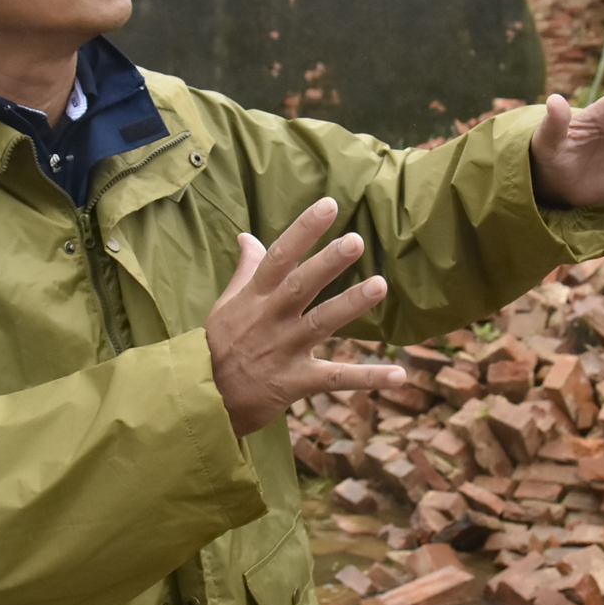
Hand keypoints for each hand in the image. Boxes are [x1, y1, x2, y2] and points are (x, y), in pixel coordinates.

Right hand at [205, 197, 407, 436]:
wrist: (204, 400)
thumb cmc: (219, 346)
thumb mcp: (226, 304)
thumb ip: (246, 270)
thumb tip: (246, 235)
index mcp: (255, 297)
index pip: (279, 256)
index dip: (303, 230)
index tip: (328, 205)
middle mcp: (270, 319)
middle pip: (300, 285)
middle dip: (327, 262)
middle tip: (356, 240)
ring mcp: (284, 350)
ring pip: (320, 323)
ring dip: (350, 304)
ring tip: (379, 285)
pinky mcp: (295, 382)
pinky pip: (336, 379)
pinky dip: (368, 378)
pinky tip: (399, 374)